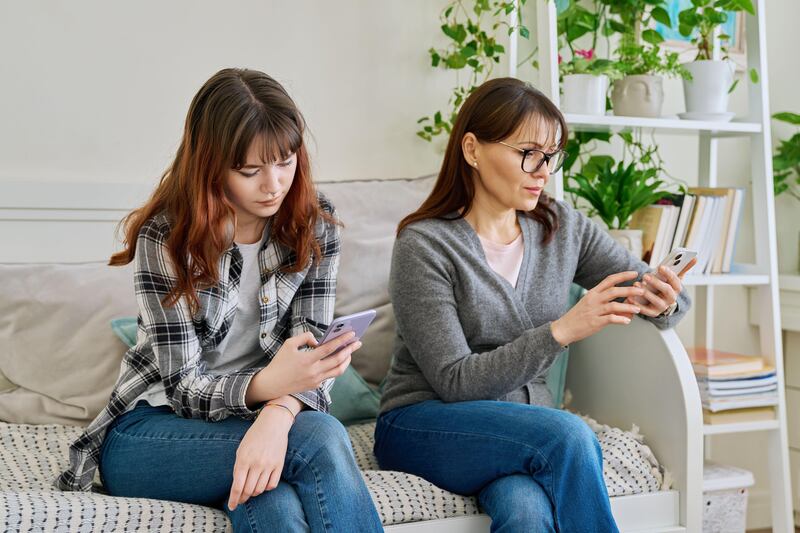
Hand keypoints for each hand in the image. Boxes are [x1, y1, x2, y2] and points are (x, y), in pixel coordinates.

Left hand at [227, 404, 293, 510]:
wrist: (273, 424)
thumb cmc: (254, 437)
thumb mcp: (241, 450)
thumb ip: (238, 468)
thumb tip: (237, 487)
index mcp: (243, 459)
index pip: (237, 486)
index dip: (234, 499)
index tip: (232, 506)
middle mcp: (256, 464)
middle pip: (248, 490)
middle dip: (243, 498)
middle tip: (241, 499)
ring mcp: (269, 465)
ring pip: (260, 489)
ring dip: (254, 493)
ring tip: (251, 491)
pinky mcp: (279, 465)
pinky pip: (272, 485)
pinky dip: (266, 488)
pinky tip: (263, 484)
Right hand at [247, 331, 361, 404]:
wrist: (272, 384)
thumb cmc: (280, 362)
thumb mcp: (289, 344)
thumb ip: (305, 337)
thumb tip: (318, 340)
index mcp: (307, 359)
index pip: (329, 348)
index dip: (342, 340)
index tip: (352, 334)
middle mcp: (313, 371)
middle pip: (338, 360)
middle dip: (350, 350)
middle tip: (358, 342)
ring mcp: (316, 380)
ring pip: (338, 371)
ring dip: (347, 361)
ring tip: (350, 352)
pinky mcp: (315, 386)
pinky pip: (330, 375)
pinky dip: (336, 367)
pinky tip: (339, 360)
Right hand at [551, 271, 643, 346]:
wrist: (564, 328)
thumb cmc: (578, 316)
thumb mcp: (589, 304)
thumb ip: (606, 303)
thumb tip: (625, 306)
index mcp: (593, 293)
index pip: (609, 280)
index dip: (623, 275)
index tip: (634, 273)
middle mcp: (593, 299)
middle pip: (614, 291)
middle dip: (629, 290)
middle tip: (642, 290)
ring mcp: (594, 311)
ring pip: (613, 305)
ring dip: (628, 307)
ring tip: (638, 309)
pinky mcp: (594, 322)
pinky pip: (609, 319)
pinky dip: (620, 320)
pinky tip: (627, 321)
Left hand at [627, 257, 696, 316]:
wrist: (657, 302)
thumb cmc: (664, 286)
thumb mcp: (672, 278)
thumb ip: (682, 268)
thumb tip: (695, 257)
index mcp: (676, 289)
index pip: (676, 282)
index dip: (669, 274)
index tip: (661, 267)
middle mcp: (671, 299)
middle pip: (667, 291)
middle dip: (657, 283)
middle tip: (646, 276)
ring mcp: (662, 307)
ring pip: (656, 301)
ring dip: (647, 293)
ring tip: (637, 285)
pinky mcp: (652, 313)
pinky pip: (645, 310)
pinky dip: (637, 304)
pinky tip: (630, 297)